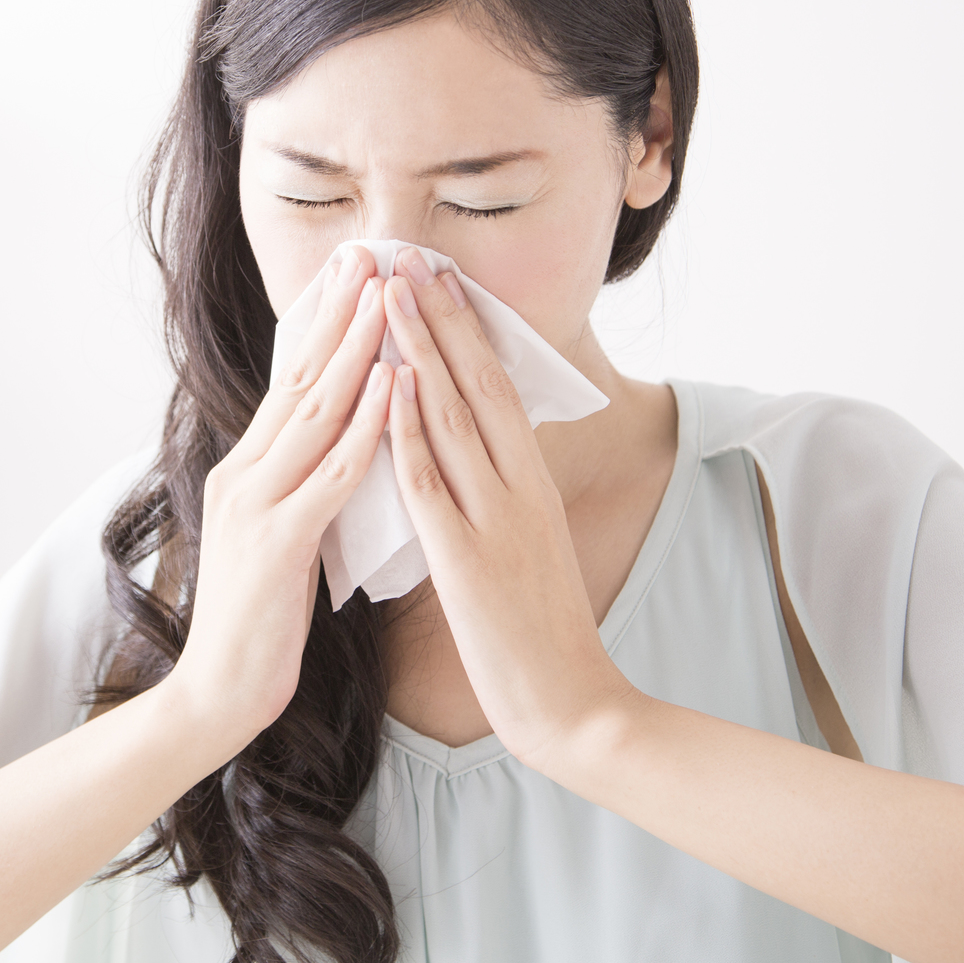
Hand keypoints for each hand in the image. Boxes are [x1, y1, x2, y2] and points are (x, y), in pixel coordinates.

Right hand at [166, 246, 394, 745]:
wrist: (217, 695)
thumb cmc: (258, 623)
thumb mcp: (277, 537)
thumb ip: (299, 487)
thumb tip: (335, 448)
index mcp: (248, 471)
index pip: (290, 382)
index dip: (323, 324)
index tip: (355, 272)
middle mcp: (244, 473)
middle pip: (299, 378)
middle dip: (339, 313)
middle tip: (373, 252)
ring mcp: (256, 505)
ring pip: (313, 411)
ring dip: (354, 348)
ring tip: (386, 295)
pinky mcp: (276, 543)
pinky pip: (329, 474)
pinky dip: (364, 427)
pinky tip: (390, 387)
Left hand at [378, 250, 640, 768]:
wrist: (574, 705)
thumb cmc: (539, 631)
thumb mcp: (527, 543)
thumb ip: (500, 494)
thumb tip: (469, 451)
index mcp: (532, 482)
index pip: (498, 387)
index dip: (465, 330)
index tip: (436, 278)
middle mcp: (520, 486)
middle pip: (480, 383)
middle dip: (443, 317)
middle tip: (409, 257)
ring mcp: (497, 519)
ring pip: (455, 417)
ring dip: (422, 350)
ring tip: (393, 295)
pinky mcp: (469, 559)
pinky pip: (433, 482)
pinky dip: (409, 430)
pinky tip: (390, 389)